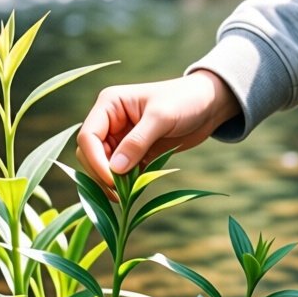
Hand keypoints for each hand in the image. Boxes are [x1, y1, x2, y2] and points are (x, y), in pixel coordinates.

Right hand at [75, 71, 240, 201]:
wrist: (208, 104)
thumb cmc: (185, 101)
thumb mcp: (162, 117)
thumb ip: (137, 142)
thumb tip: (114, 169)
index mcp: (109, 104)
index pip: (88, 136)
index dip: (95, 160)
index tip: (112, 179)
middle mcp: (110, 121)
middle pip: (90, 154)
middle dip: (101, 173)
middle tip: (119, 193)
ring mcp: (120, 138)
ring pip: (102, 166)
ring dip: (111, 181)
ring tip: (126, 196)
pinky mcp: (133, 152)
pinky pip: (120, 172)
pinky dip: (124, 183)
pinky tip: (134, 193)